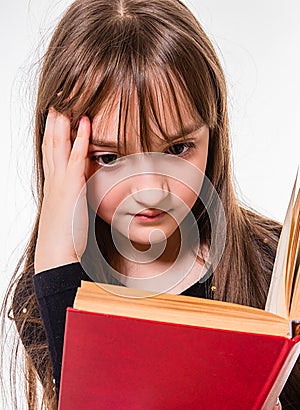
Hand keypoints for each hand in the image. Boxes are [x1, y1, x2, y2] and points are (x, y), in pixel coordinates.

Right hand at [34, 108, 90, 272]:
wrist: (56, 255)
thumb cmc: (64, 238)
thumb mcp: (68, 214)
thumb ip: (74, 200)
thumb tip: (81, 195)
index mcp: (54, 185)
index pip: (52, 151)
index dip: (54, 131)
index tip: (59, 114)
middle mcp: (54, 179)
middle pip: (51, 141)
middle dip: (54, 119)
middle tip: (58, 98)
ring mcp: (60, 182)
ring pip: (59, 144)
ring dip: (63, 121)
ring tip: (67, 100)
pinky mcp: (70, 188)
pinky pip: (75, 158)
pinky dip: (79, 140)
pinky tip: (84, 124)